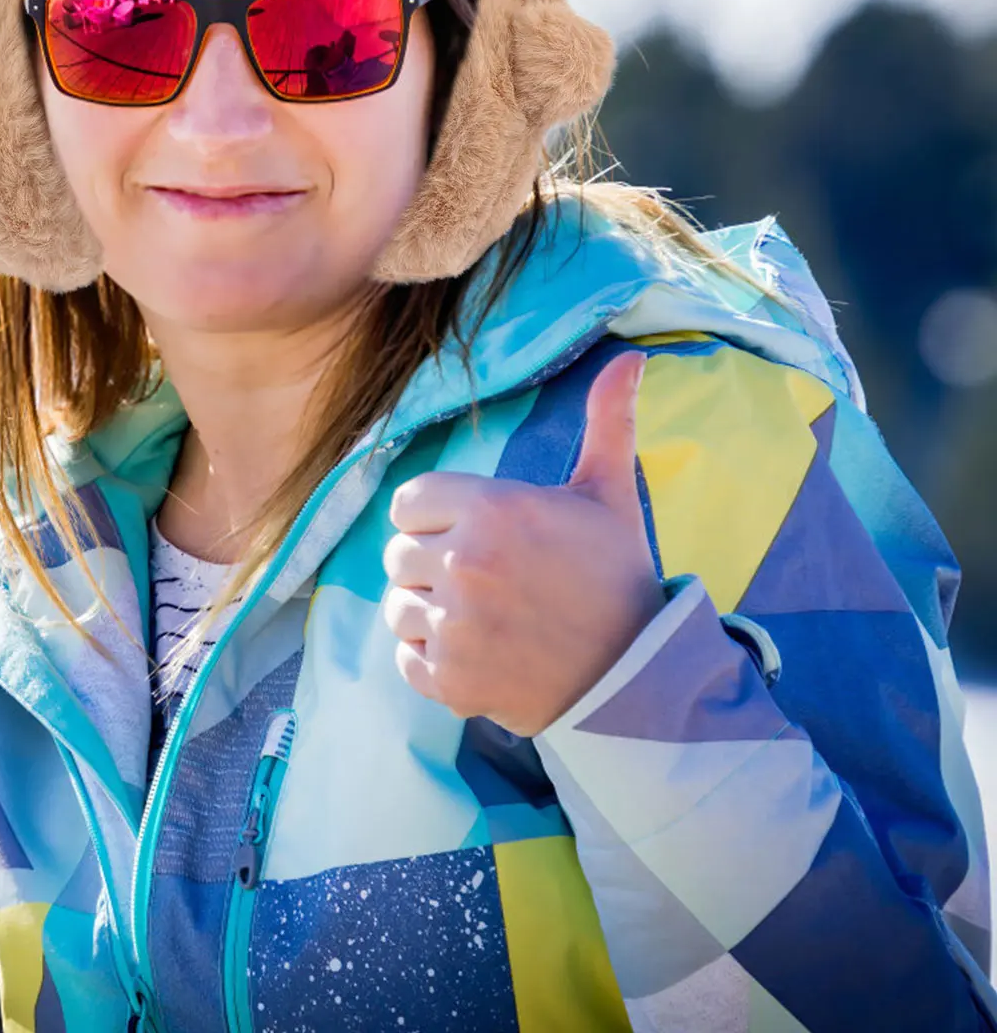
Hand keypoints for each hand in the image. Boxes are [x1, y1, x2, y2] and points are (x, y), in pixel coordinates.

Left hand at [380, 351, 664, 735]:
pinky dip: (433, 663)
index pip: (408, 503)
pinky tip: (478, 655)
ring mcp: (455, 627)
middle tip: (480, 581)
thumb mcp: (609, 494)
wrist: (640, 678)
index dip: (433, 518)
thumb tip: (630, 355)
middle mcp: (465, 564)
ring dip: (428, 615)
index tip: (469, 534)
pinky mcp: (451, 681)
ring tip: (479, 619)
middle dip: (430, 565)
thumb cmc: (618, 577)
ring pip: (398, 609)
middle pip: (397, 555)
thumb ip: (606, 421)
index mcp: (492, 510)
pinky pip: (406, 661)